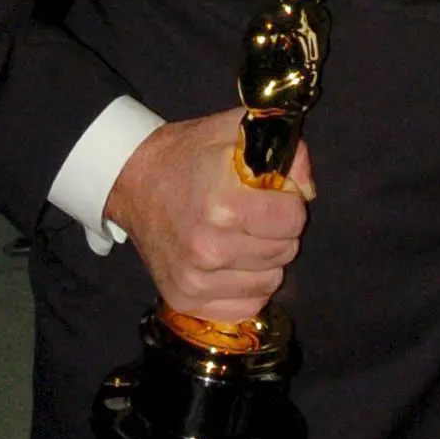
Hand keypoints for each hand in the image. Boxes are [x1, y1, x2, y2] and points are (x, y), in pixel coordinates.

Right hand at [104, 108, 315, 321]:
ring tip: (238, 236)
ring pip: (270, 281)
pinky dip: (246, 287)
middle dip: (277, 231)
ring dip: (263, 260)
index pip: (293, 219)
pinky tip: (229, 263)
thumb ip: (284, 151)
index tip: (270, 195)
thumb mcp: (236, 132)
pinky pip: (247, 306)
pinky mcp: (186, 299)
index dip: (289, 202)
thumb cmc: (187, 156)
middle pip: (285, 251)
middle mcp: (209, 248)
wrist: (134, 182)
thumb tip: (306, 190)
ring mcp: (195, 279)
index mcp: (223, 205)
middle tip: (251, 214)